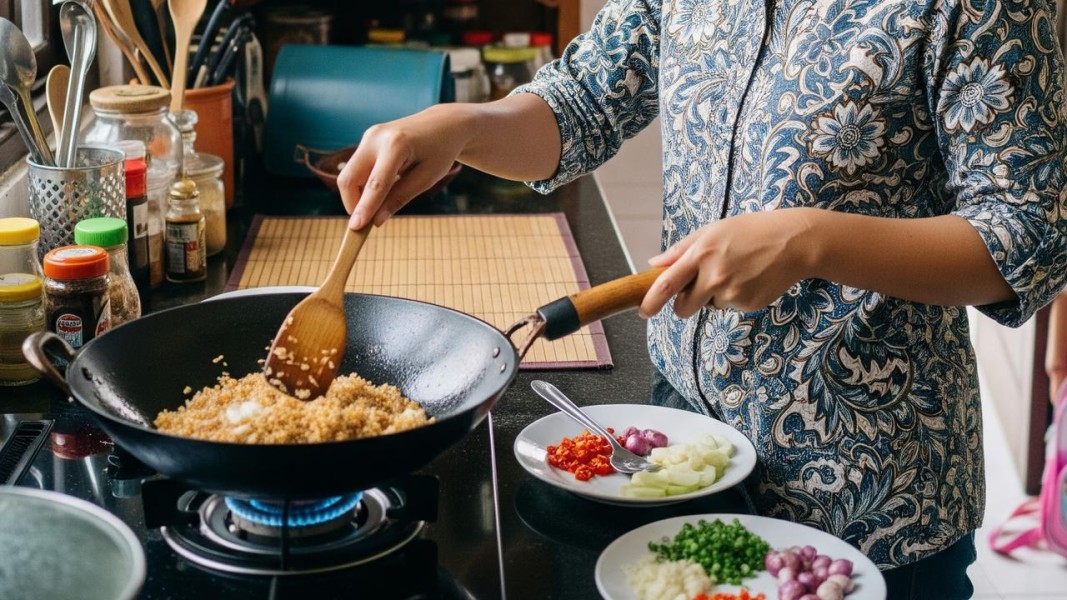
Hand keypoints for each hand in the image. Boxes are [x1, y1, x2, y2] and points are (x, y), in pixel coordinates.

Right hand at [339, 104, 471, 228]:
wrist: (443, 124)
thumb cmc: (440, 151)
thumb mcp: (427, 178)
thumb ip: (400, 198)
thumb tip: (376, 220)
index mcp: (396, 145)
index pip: (376, 183)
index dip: (365, 208)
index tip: (356, 228)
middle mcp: (376, 137)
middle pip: (349, 178)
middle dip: (353, 203)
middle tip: (366, 222)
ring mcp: (369, 136)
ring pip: (349, 174)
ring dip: (358, 195)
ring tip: (379, 205)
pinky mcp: (367, 139)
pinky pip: (357, 168)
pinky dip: (363, 185)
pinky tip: (380, 192)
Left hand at [639, 208, 816, 317]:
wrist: (794, 242)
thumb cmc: (750, 231)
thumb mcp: (713, 231)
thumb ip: (681, 249)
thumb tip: (654, 265)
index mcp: (700, 254)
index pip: (667, 284)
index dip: (651, 301)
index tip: (642, 312)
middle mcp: (713, 276)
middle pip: (683, 308)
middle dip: (684, 305)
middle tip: (696, 291)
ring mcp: (731, 293)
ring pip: (709, 306)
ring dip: (715, 296)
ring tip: (736, 271)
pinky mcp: (747, 304)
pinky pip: (730, 307)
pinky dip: (736, 296)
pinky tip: (751, 278)